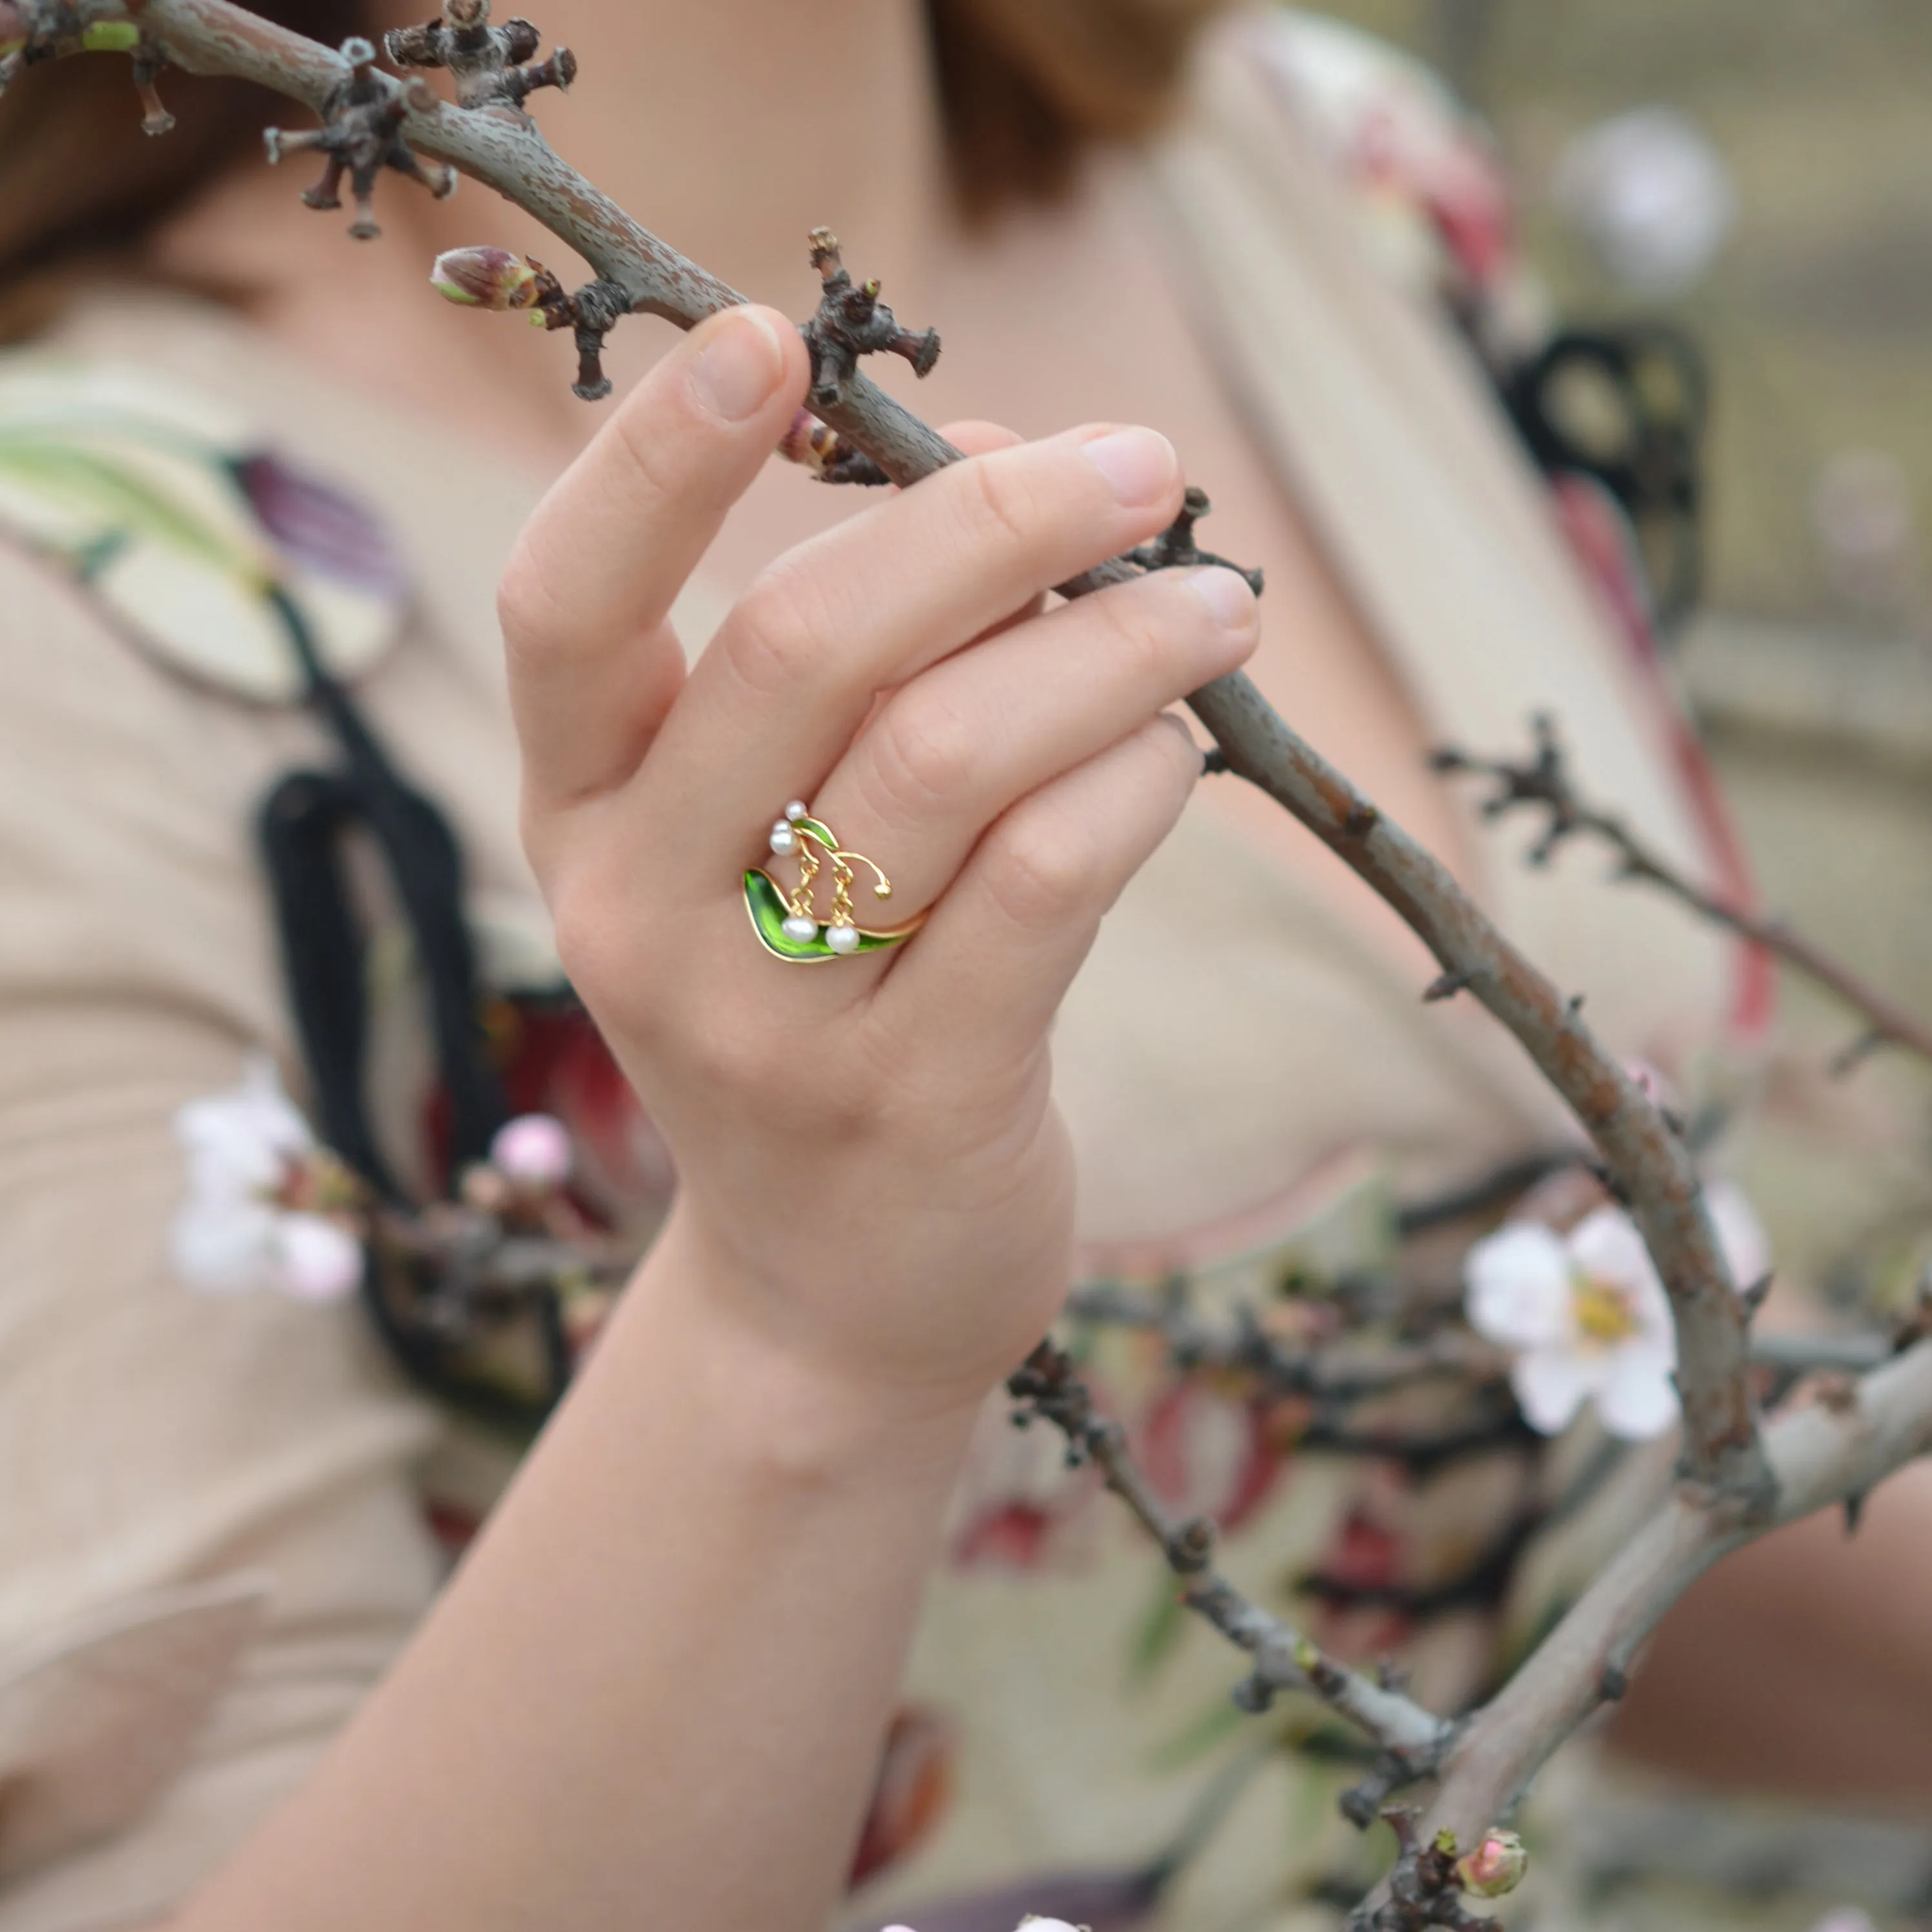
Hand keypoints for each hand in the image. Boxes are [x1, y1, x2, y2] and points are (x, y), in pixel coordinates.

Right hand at [498, 305, 1259, 1418]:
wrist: (829, 1299)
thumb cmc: (817, 1016)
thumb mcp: (770, 851)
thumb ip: (855, 668)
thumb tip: (997, 456)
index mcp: (579, 819)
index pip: (563, 608)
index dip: (651, 462)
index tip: (772, 335)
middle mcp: (637, 915)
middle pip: (799, 652)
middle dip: (988, 522)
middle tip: (1138, 466)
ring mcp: (766, 1025)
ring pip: (947, 758)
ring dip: (1110, 646)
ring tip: (1213, 607)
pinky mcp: (912, 1102)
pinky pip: (1049, 880)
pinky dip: (1138, 780)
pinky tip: (1181, 751)